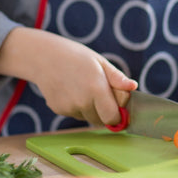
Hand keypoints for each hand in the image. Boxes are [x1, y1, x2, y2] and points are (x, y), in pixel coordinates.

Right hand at [0, 27, 136, 126]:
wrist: (44, 56)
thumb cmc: (76, 56)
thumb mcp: (100, 62)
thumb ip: (117, 78)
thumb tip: (133, 87)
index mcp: (96, 89)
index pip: (113, 118)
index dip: (118, 114)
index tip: (118, 104)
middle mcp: (82, 102)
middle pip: (101, 120)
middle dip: (105, 111)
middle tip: (100, 92)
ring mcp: (68, 107)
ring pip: (87, 117)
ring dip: (91, 109)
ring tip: (83, 87)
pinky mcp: (58, 109)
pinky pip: (75, 114)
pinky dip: (77, 106)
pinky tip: (71, 90)